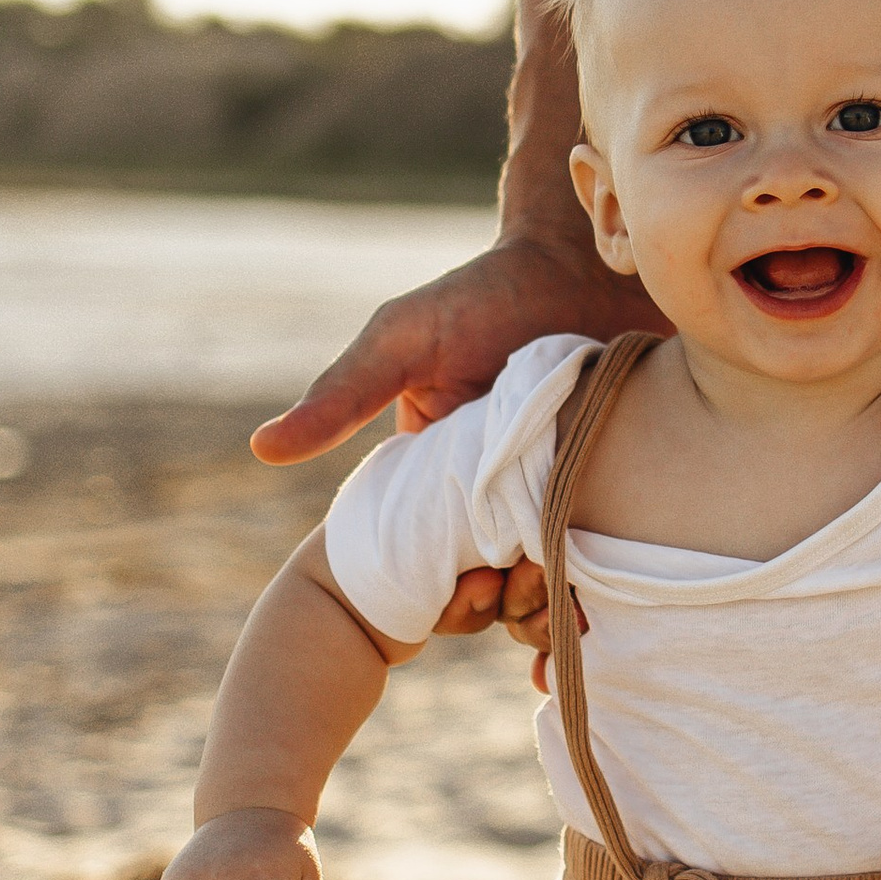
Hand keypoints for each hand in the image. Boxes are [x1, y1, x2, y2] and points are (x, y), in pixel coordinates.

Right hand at [248, 221, 656, 649]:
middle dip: (505, 613)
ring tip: (568, 597)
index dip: (447, 602)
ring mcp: (558, 505)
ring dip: (551, 615)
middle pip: (495, 598)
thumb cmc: (485, 295)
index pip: (432, 575)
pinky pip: (612, 569)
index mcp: (439, 486)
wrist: (586, 264)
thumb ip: (343, 396)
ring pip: (551, 595)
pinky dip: (604, 604)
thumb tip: (262, 448)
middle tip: (525, 586)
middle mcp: (497, 507)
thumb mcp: (404, 341)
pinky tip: (603, 613)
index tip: (469, 591)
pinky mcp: (617, 498)